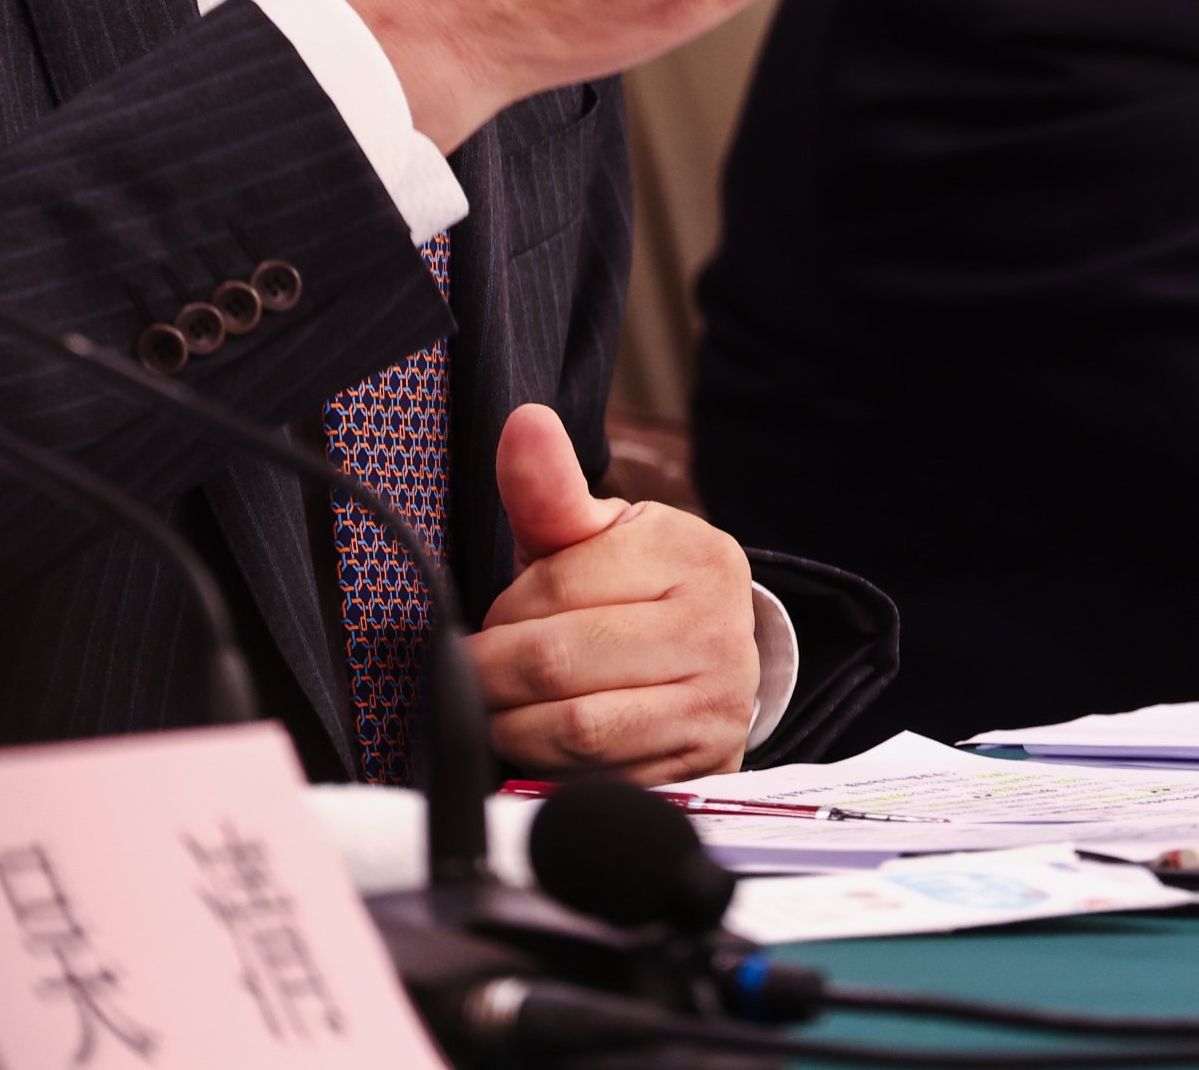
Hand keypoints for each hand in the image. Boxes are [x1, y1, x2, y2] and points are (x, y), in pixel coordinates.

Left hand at [472, 404, 760, 783]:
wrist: (711, 664)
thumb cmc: (635, 592)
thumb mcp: (597, 536)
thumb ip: (550, 489)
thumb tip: (523, 422)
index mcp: (698, 552)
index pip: (560, 584)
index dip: (505, 608)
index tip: (498, 615)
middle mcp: (718, 627)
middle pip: (558, 660)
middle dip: (495, 670)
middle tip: (480, 669)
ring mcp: (715, 703)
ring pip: (573, 726)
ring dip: (511, 723)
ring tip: (501, 706)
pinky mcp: (699, 765)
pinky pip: (597, 776)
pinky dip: (547, 766)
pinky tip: (539, 742)